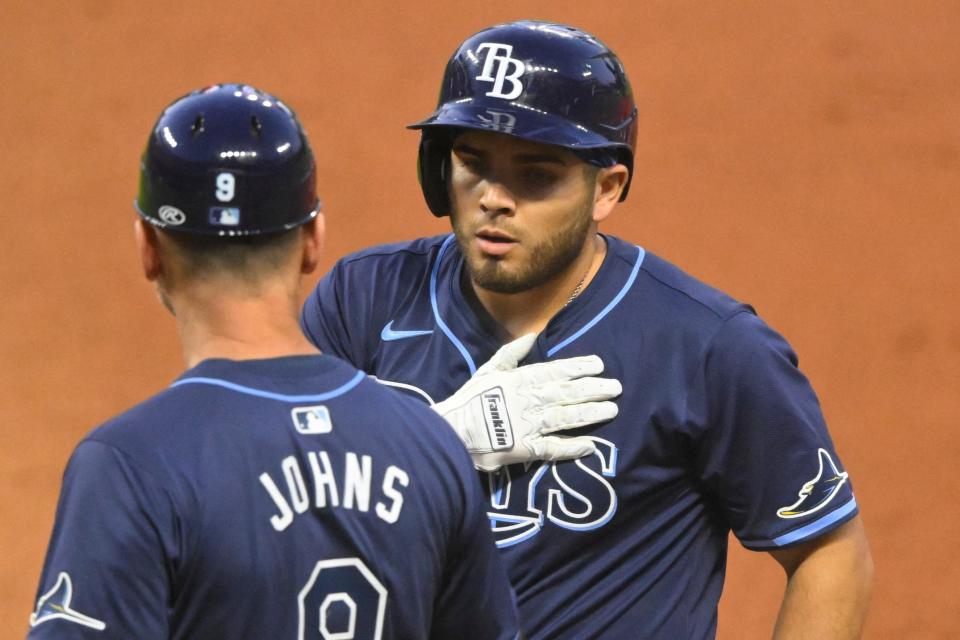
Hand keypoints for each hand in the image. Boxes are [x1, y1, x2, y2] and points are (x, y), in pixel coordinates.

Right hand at [431, 334, 621, 471]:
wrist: (450, 434)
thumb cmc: (468, 401)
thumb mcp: (487, 371)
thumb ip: (511, 354)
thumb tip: (531, 335)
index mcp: (518, 381)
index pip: (554, 371)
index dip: (578, 367)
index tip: (599, 365)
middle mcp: (526, 401)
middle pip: (565, 393)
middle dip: (592, 389)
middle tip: (616, 387)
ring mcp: (527, 426)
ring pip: (564, 417)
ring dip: (589, 414)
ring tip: (612, 410)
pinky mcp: (525, 450)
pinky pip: (553, 449)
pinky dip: (572, 447)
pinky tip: (591, 445)